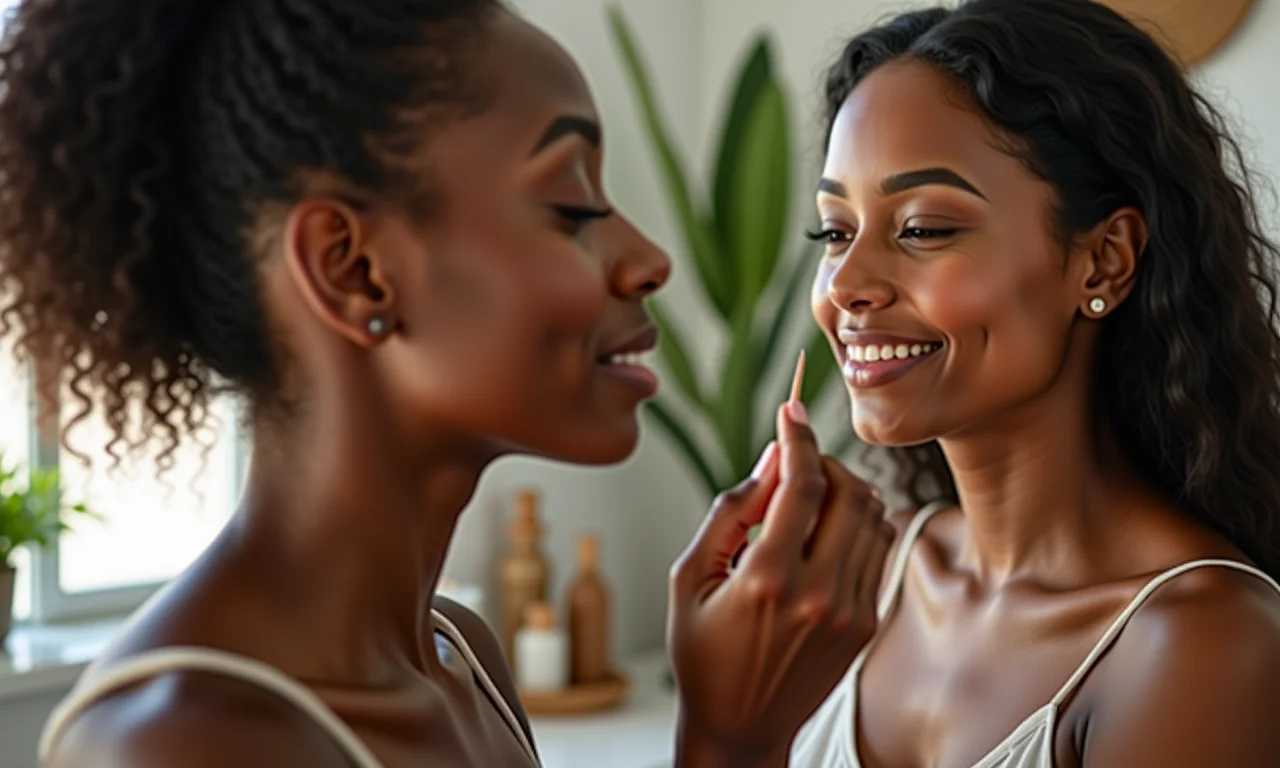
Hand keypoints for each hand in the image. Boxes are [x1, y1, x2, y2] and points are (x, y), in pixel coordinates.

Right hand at [667, 401, 891, 766]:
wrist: (741, 725)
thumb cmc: (702, 650)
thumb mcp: (691, 576)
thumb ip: (730, 510)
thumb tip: (770, 458)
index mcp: (767, 580)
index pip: (803, 484)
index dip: (799, 436)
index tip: (792, 409)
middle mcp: (819, 595)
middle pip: (848, 492)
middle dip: (823, 461)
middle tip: (795, 464)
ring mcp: (850, 611)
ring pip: (871, 516)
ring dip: (843, 490)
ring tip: (809, 498)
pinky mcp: (866, 623)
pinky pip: (878, 548)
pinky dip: (857, 523)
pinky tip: (826, 530)